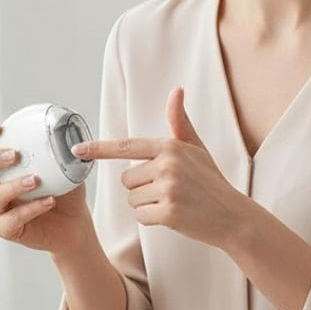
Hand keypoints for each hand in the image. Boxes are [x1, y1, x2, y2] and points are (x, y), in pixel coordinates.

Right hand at [0, 120, 93, 254]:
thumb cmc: (65, 192)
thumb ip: (62, 149)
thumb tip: (69, 130)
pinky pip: (12, 219)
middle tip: (15, 154)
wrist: (72, 224)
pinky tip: (49, 201)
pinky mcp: (5, 228)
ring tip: (36, 180)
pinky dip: (31, 208)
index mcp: (3, 168)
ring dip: (15, 185)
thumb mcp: (66, 167)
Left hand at [69, 86, 244, 248]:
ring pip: (131, 199)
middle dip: (140, 188)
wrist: (233, 216)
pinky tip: (173, 216)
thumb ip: (179, 122)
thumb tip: (176, 90)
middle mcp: (167, 164)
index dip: (99, 149)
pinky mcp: (168, 212)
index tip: (77, 150)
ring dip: (146, 205)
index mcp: (170, 146)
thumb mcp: (196, 148)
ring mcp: (168, 189)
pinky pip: (140, 216)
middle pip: (126, 179)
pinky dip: (152, 219)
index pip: (126, 146)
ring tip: (173, 202)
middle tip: (168, 190)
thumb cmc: (211, 181)